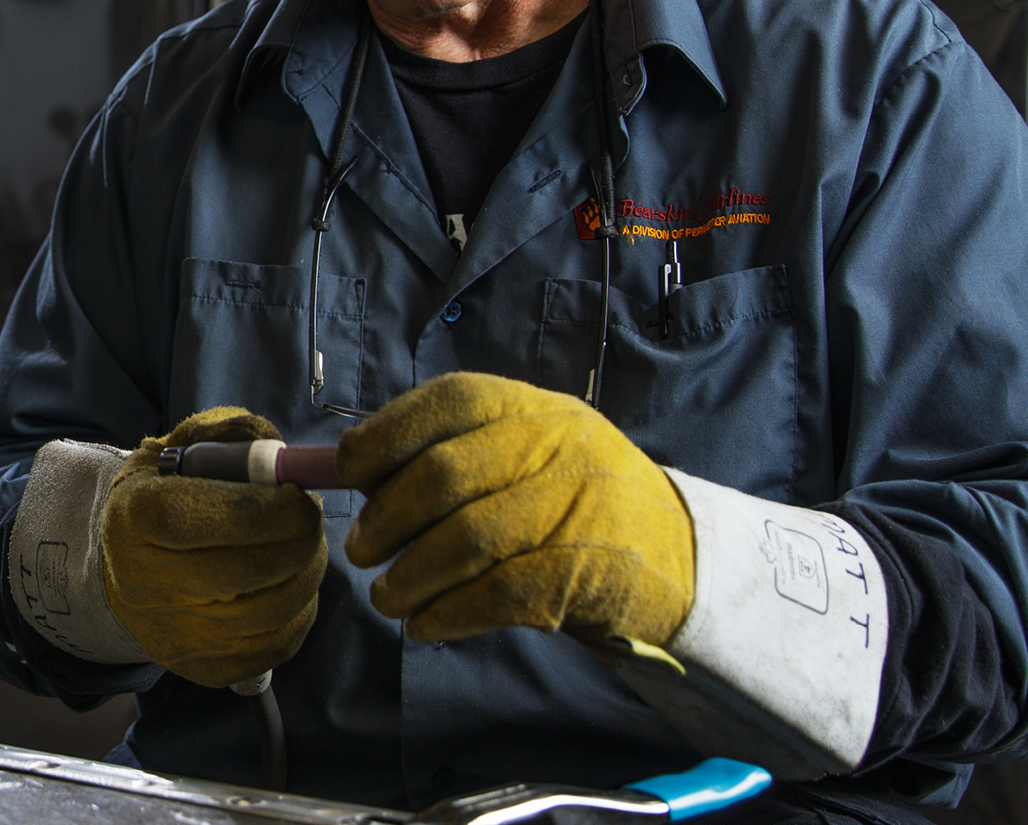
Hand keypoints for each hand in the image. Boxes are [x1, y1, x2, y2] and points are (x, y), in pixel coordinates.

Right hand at [101, 407, 326, 687]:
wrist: (125, 558)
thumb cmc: (170, 490)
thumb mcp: (188, 445)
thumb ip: (236, 437)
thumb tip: (287, 458)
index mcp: (139, 514)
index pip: (214, 518)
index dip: (271, 509)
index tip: (300, 494)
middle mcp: (146, 580)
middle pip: (244, 572)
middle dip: (299, 542)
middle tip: (313, 518)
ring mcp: (172, 633)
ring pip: (267, 615)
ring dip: (307, 576)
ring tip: (308, 547)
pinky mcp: (199, 667)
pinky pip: (271, 650)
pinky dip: (298, 615)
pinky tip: (293, 584)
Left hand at [337, 372, 693, 645]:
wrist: (680, 555)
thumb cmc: (572, 500)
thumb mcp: (524, 451)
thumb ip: (448, 452)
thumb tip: (347, 468)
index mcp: (529, 406)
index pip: (447, 402)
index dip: (386, 436)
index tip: (348, 470)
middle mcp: (555, 443)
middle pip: (446, 475)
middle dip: (388, 517)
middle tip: (361, 549)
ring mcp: (576, 505)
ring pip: (468, 538)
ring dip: (411, 576)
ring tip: (388, 597)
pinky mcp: (589, 570)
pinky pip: (501, 593)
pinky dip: (450, 613)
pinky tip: (426, 626)